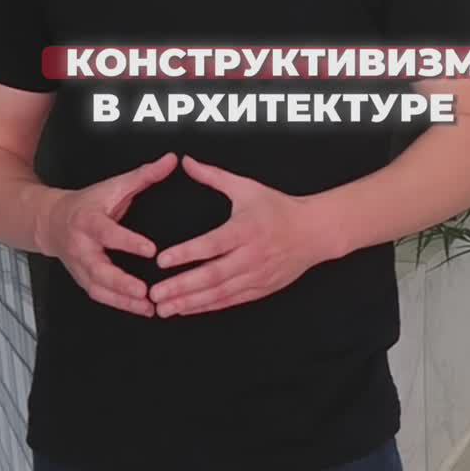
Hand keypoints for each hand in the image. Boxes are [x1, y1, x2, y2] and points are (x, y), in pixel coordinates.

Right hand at [38, 151, 178, 316]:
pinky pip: (100, 296)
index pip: (108, 233)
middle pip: (99, 269)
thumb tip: (172, 159)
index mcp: (88, 221)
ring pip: (99, 289)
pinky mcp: (83, 280)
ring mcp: (79, 267)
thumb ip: (144, 175)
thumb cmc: (89, 203)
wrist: (52, 222)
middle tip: (145, 292)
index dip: (128, 242)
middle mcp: (81, 247)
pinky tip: (142, 310)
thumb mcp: (114, 185)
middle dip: (121, 283)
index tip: (151, 250)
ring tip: (149, 307)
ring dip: (123, 301)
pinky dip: (120, 305)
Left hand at [148, 154, 324, 317]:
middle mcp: (251, 255)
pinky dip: (207, 307)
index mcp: (245, 229)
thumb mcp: (246, 187)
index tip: (162, 260)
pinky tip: (186, 309)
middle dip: (181, 286)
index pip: (212, 244)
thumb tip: (186, 161)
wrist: (314, 231)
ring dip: (190, 302)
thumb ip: (213, 176)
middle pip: (212, 275)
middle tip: (155, 294)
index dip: (186, 253)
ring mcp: (257, 275)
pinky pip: (230, 301)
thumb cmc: (278, 208)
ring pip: (219, 293)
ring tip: (164, 307)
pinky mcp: (260, 288)